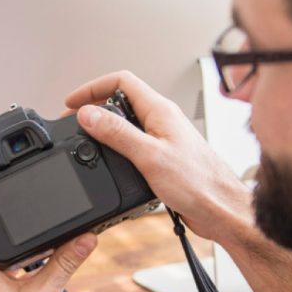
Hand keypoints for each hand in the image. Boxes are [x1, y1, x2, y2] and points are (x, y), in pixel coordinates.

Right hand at [64, 70, 253, 243]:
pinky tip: (109, 162)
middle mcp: (162, 121)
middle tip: (73, 122)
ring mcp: (163, 139)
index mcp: (161, 111)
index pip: (121, 82)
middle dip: (94, 108)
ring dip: (104, 129)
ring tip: (86, 140)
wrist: (219, 210)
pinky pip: (134, 145)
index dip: (93, 88)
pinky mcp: (163, 158)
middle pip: (121, 101)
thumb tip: (88, 114)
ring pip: (127, 124)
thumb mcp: (149, 156)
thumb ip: (117, 133)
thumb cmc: (198, 183)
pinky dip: (116, 149)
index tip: (72, 102)